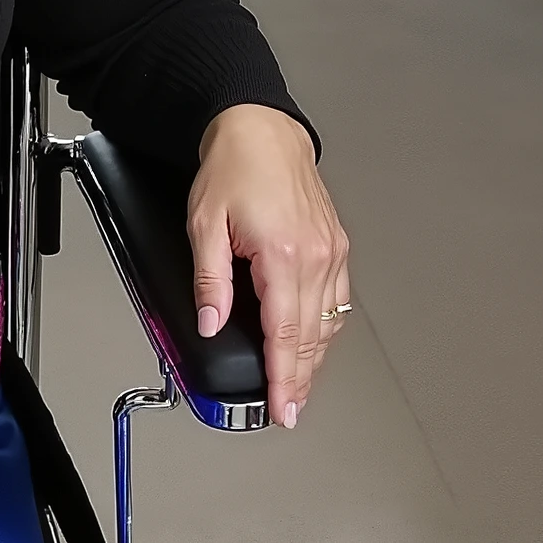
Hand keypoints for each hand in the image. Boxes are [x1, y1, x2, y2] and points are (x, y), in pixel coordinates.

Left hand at [188, 106, 350, 429]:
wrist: (261, 130)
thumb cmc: (234, 168)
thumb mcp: (205, 226)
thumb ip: (210, 282)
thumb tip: (211, 323)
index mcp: (283, 255)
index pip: (284, 334)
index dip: (284, 378)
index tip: (284, 408)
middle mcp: (316, 256)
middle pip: (311, 336)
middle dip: (301, 380)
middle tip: (291, 411)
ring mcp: (331, 251)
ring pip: (328, 322)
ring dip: (315, 358)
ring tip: (301, 387)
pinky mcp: (335, 245)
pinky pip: (336, 299)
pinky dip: (326, 328)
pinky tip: (315, 342)